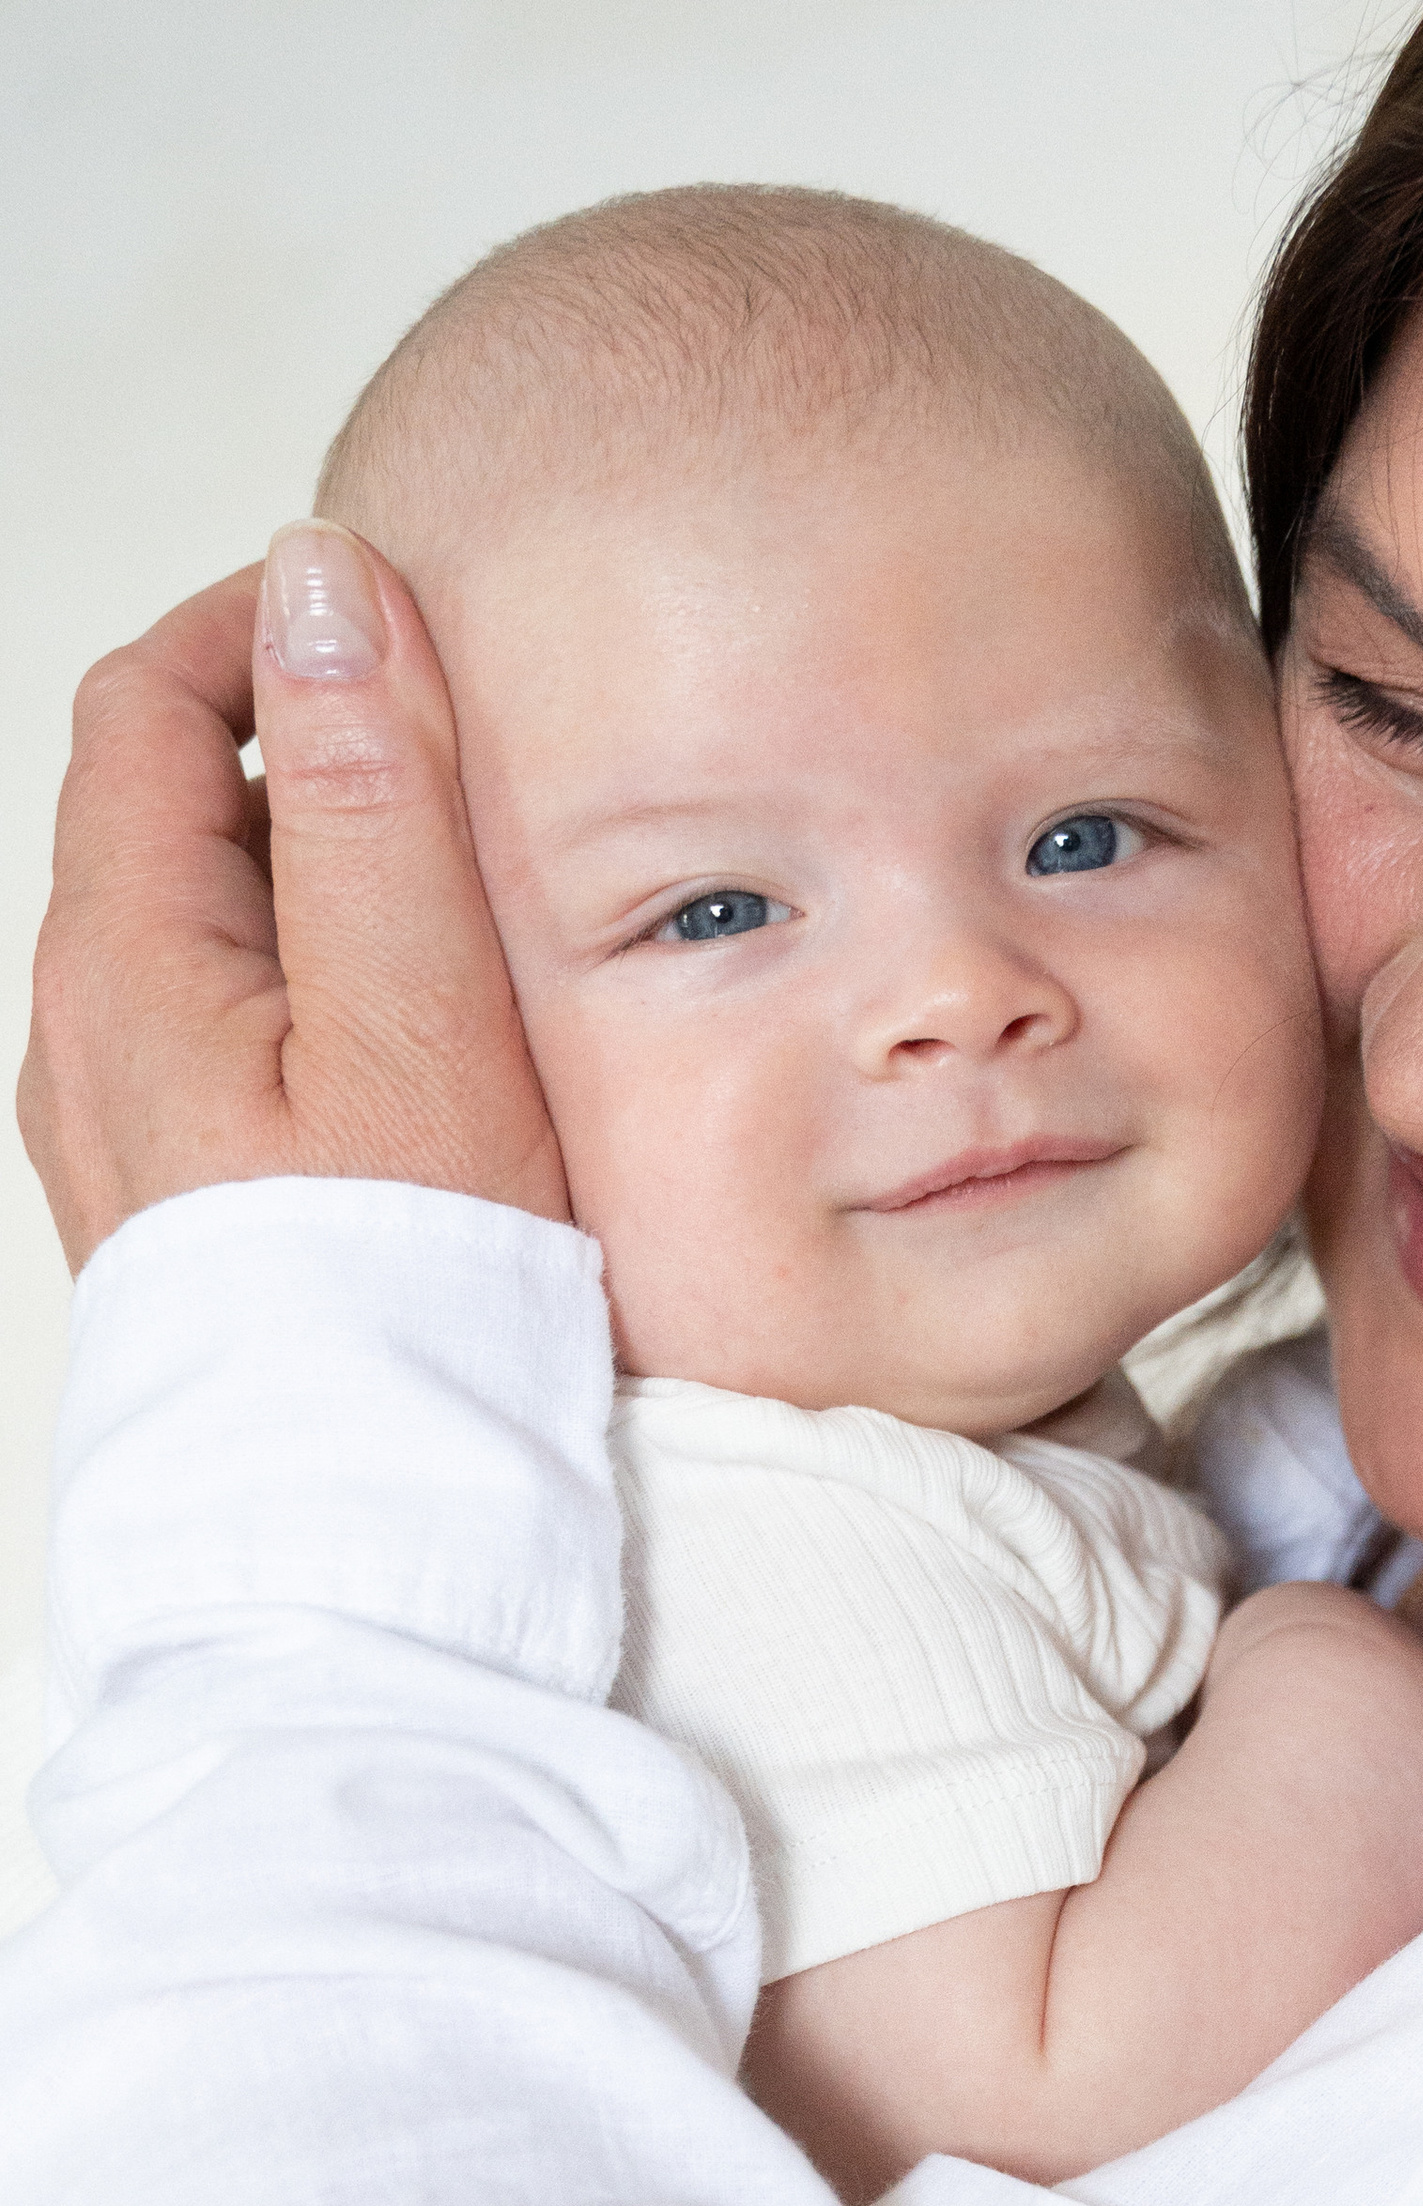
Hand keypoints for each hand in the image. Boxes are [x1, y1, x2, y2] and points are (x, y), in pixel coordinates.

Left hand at [19, 521, 568, 1269]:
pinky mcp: (191, 1216)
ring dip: (324, 891)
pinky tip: (424, 1057)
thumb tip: (319, 581)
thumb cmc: (404, 1296)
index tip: (391, 622)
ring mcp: (128, 1137)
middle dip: (307, 761)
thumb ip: (367, 792)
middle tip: (465, 766)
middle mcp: (88, 1041)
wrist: (368, 1538)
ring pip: (208, 943)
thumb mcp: (413, 1012)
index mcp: (123, 963)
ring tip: (465, 915)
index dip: (262, 630)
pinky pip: (237, 1052)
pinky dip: (322, 1000)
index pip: (146, 709)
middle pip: (173, 821)